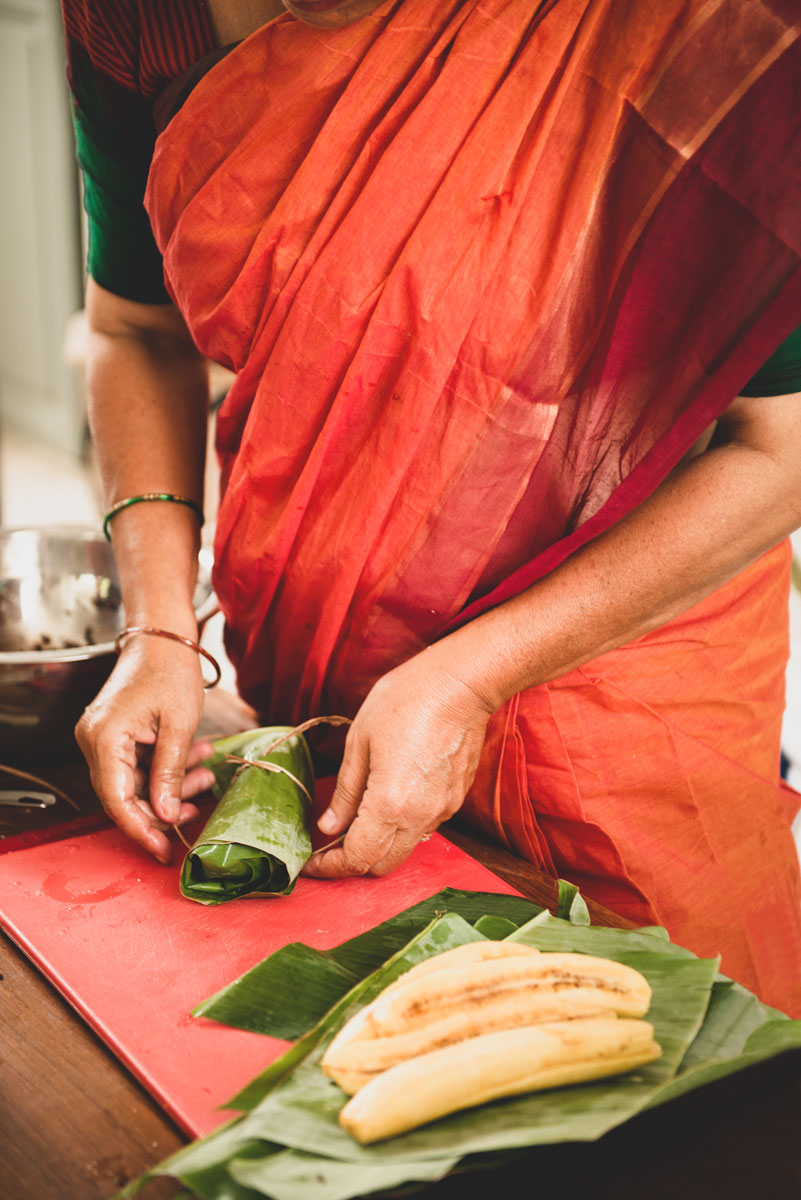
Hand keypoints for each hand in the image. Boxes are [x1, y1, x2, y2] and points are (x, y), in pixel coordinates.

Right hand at [75, 636, 214, 862]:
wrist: (163, 635)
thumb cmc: (172, 669)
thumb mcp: (180, 726)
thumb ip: (170, 773)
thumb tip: (163, 815)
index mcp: (104, 738)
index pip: (117, 801)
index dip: (141, 829)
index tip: (163, 850)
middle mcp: (94, 740)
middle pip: (123, 796)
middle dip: (162, 806)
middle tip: (193, 813)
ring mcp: (102, 737)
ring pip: (134, 782)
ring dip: (171, 784)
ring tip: (206, 774)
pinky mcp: (115, 734)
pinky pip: (137, 765)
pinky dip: (166, 768)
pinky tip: (197, 758)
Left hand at [302, 648, 493, 878]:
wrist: (460, 684)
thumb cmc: (406, 701)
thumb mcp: (359, 742)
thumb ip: (345, 792)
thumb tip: (329, 827)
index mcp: (389, 804)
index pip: (356, 859)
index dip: (329, 868)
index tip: (310, 863)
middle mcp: (419, 816)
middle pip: (382, 866)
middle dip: (352, 863)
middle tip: (327, 847)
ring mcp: (442, 810)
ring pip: (404, 849)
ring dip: (378, 847)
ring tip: (354, 823)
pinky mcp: (455, 799)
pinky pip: (423, 828)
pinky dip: (399, 828)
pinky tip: (386, 803)